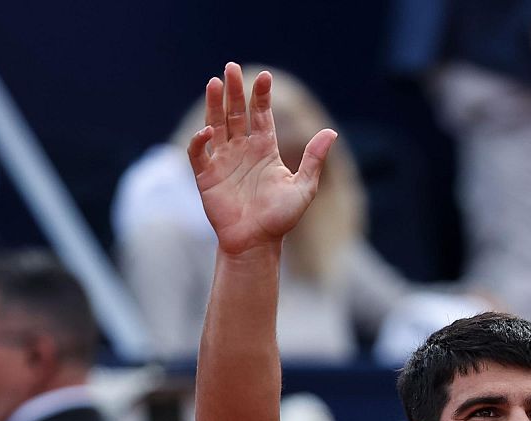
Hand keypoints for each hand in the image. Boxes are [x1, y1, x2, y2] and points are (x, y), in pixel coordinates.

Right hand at [187, 63, 335, 255]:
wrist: (257, 243)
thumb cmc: (280, 219)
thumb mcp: (303, 188)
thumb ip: (313, 160)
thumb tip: (331, 133)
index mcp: (265, 149)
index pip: (261, 115)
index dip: (261, 96)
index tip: (264, 77)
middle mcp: (243, 150)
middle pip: (236, 113)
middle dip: (234, 91)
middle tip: (231, 67)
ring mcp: (223, 161)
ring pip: (216, 124)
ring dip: (214, 104)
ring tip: (214, 82)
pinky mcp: (207, 176)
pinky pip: (199, 153)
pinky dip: (200, 140)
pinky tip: (208, 130)